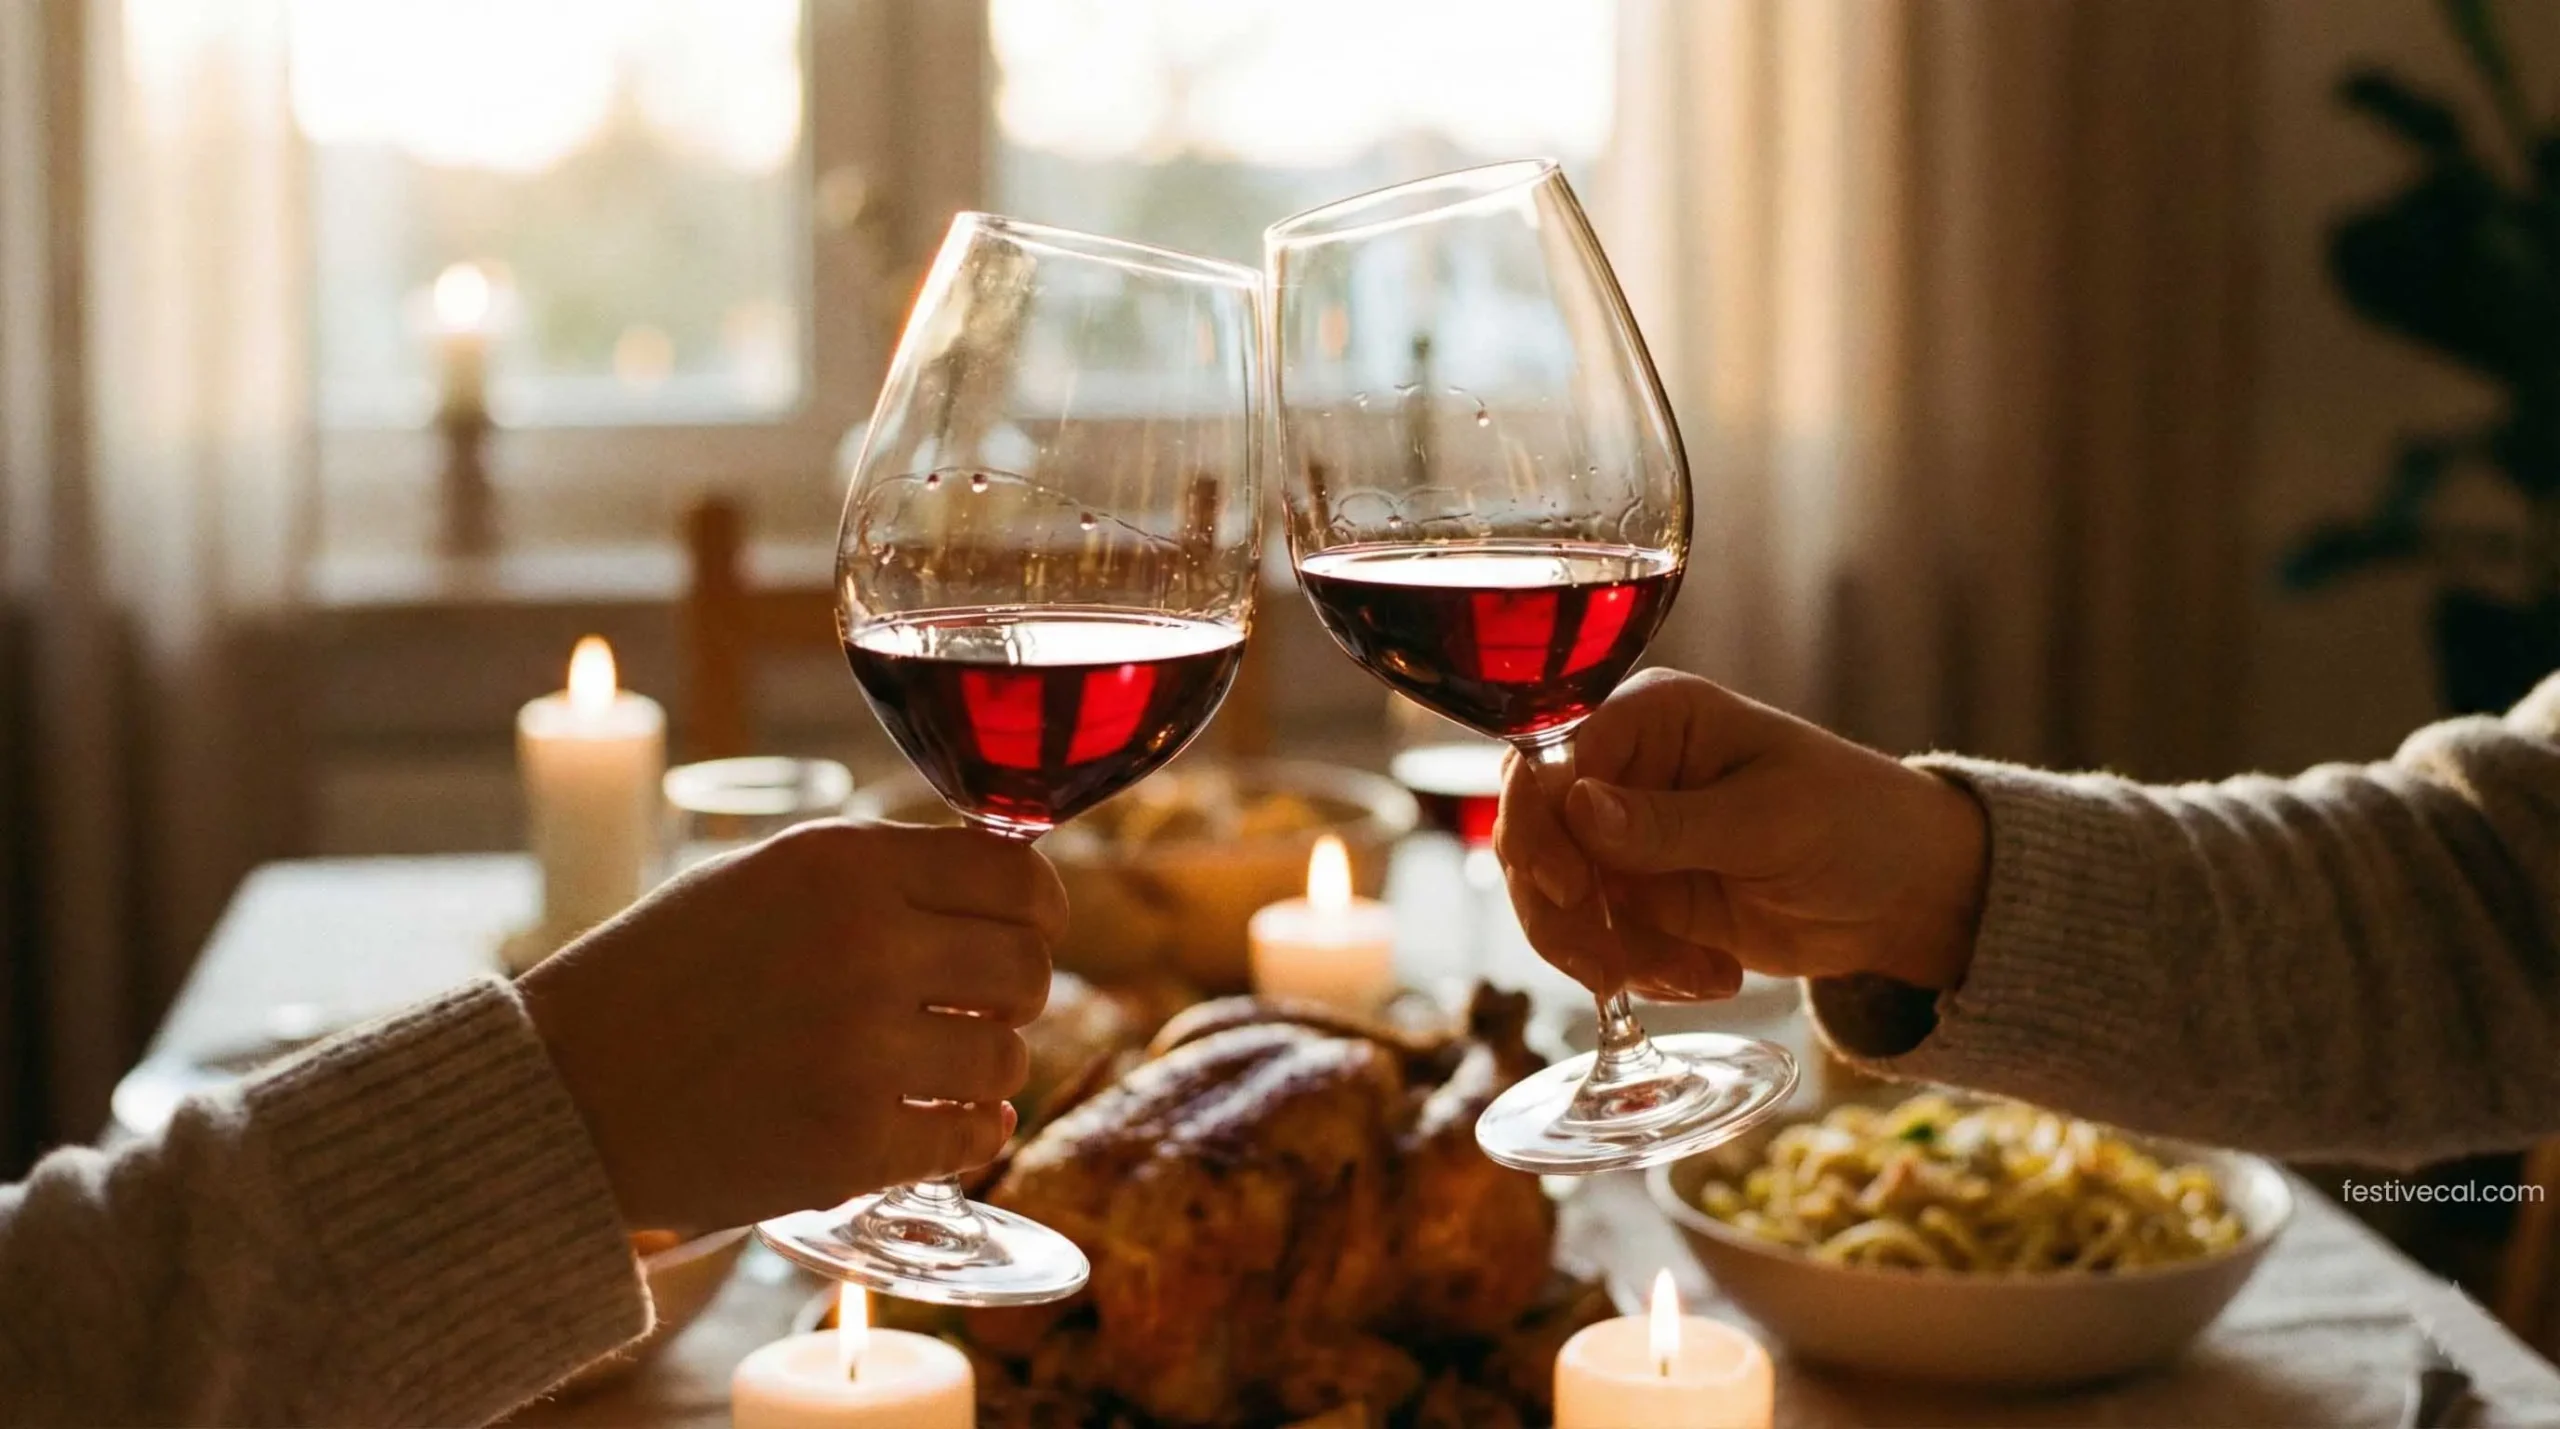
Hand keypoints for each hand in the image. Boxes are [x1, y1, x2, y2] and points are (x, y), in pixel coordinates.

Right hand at [518, 821, 1064, 1235]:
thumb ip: (882, 876)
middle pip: (1029, 969)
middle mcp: (864, 947)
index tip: (1024, 932)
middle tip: (978, 1008)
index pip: (1019, 879)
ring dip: (986, 1068)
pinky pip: (970, 1137)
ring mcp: (861, 1051)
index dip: (1037, 911)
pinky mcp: (851, 1147)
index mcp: (843, 864)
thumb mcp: (764, 879)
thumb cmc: (664, 977)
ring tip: (931, 1069)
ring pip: (1009, 1058)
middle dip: (1016, 992)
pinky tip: (938, 1125)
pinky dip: (966, 1134)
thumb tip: (1012, 888)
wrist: (562, 1095)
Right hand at [1494, 669, 1987, 1000]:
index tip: (1566, 888)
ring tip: (1692, 977)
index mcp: (1654, 718)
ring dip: (1609, 952)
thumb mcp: (1769, 821)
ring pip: (1555, 900)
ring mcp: (1625, 838)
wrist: (1904, 894)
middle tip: (1613, 966)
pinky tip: (1711, 977)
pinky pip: (1598, 940)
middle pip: (1534, 833)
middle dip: (1565, 911)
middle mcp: (1625, 770)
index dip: (1539, 822)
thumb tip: (1578, 807)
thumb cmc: (1856, 823)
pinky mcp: (1639, 897)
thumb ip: (1670, 822)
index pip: (1550, 758)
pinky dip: (1641, 972)